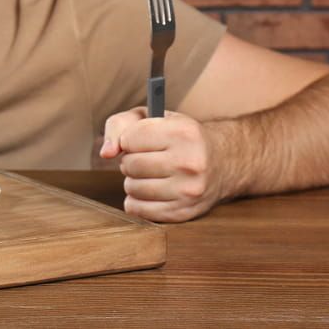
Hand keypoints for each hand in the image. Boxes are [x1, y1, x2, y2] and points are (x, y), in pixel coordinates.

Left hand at [100, 106, 226, 222]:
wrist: (222, 162)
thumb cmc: (179, 136)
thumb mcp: (153, 117)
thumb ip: (120, 124)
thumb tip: (106, 152)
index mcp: (183, 132)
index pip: (130, 138)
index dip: (128, 139)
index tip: (139, 140)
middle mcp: (189, 162)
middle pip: (130, 165)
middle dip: (130, 160)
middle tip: (146, 158)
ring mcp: (188, 191)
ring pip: (132, 188)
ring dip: (133, 181)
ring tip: (150, 174)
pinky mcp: (183, 212)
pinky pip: (138, 209)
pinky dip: (136, 201)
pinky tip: (150, 191)